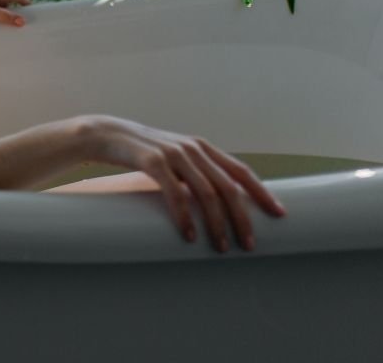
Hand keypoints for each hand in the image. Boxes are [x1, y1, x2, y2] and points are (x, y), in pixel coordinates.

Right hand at [74, 114, 287, 251]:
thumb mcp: (173, 157)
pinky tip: (188, 235)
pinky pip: (175, 193)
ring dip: (217, 223)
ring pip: (207, 192)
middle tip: (248, 245)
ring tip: (220, 247)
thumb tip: (216, 201)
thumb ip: (193, 172)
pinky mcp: (152, 161)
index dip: (262, 193)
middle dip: (242, 217)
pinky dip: (185, 216)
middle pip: (229, 186)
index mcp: (201, 147)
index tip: (279, 214)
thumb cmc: (140, 152)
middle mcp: (192, 148)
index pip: (241, 170)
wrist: (103, 135)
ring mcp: (173, 154)